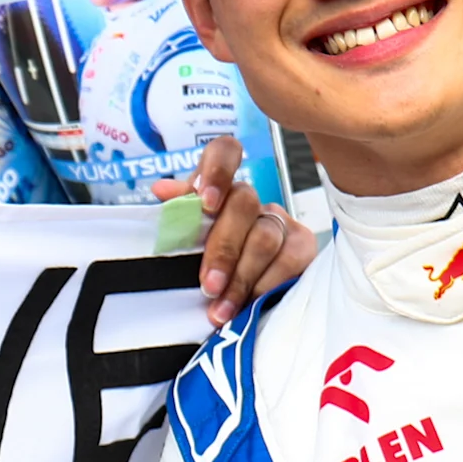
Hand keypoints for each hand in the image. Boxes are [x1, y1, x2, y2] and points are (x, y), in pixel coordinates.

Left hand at [151, 136, 318, 324]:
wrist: (234, 295)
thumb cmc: (200, 265)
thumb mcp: (181, 242)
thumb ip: (175, 215)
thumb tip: (161, 188)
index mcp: (216, 188)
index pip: (225, 152)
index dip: (217, 171)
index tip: (206, 204)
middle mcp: (249, 199)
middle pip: (243, 203)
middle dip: (224, 249)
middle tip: (209, 285)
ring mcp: (278, 218)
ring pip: (265, 237)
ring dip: (241, 278)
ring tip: (222, 309)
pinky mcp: (301, 243)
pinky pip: (289, 260)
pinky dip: (266, 285)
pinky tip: (251, 305)